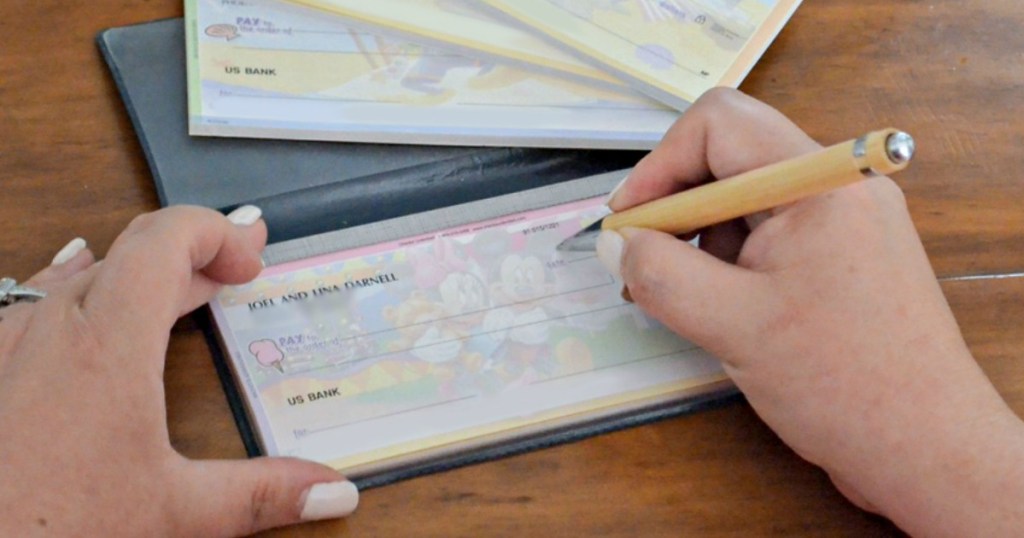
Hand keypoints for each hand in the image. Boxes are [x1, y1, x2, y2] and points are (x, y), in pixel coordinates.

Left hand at [0, 206, 357, 536]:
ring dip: (141, 269)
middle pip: (133, 250)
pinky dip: (77, 277)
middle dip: (197, 249)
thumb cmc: (47, 526)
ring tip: (180, 281)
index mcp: (108, 343)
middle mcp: (54, 326)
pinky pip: (33, 293)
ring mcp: (9, 340)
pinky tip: (70, 274)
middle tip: (241, 260)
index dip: (216, 232)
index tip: (252, 259)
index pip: (166, 240)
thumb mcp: (170, 513)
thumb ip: (259, 495)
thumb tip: (332, 490)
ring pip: (85, 271)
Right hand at [597, 88, 1023, 535]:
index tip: (628, 222)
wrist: (926, 447)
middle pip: (730, 157)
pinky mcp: (843, 254)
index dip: (658, 166)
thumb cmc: (844, 384)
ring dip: (698, 237)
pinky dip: (728, 260)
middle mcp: (837, 186)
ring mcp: (844, 220)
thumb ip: (660, 275)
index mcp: (819, 183)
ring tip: (678, 294)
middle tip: (640, 259)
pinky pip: (770, 233)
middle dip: (675, 205)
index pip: (719, 125)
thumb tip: (615, 243)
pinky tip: (714, 305)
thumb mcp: (732, 326)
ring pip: (745, 198)